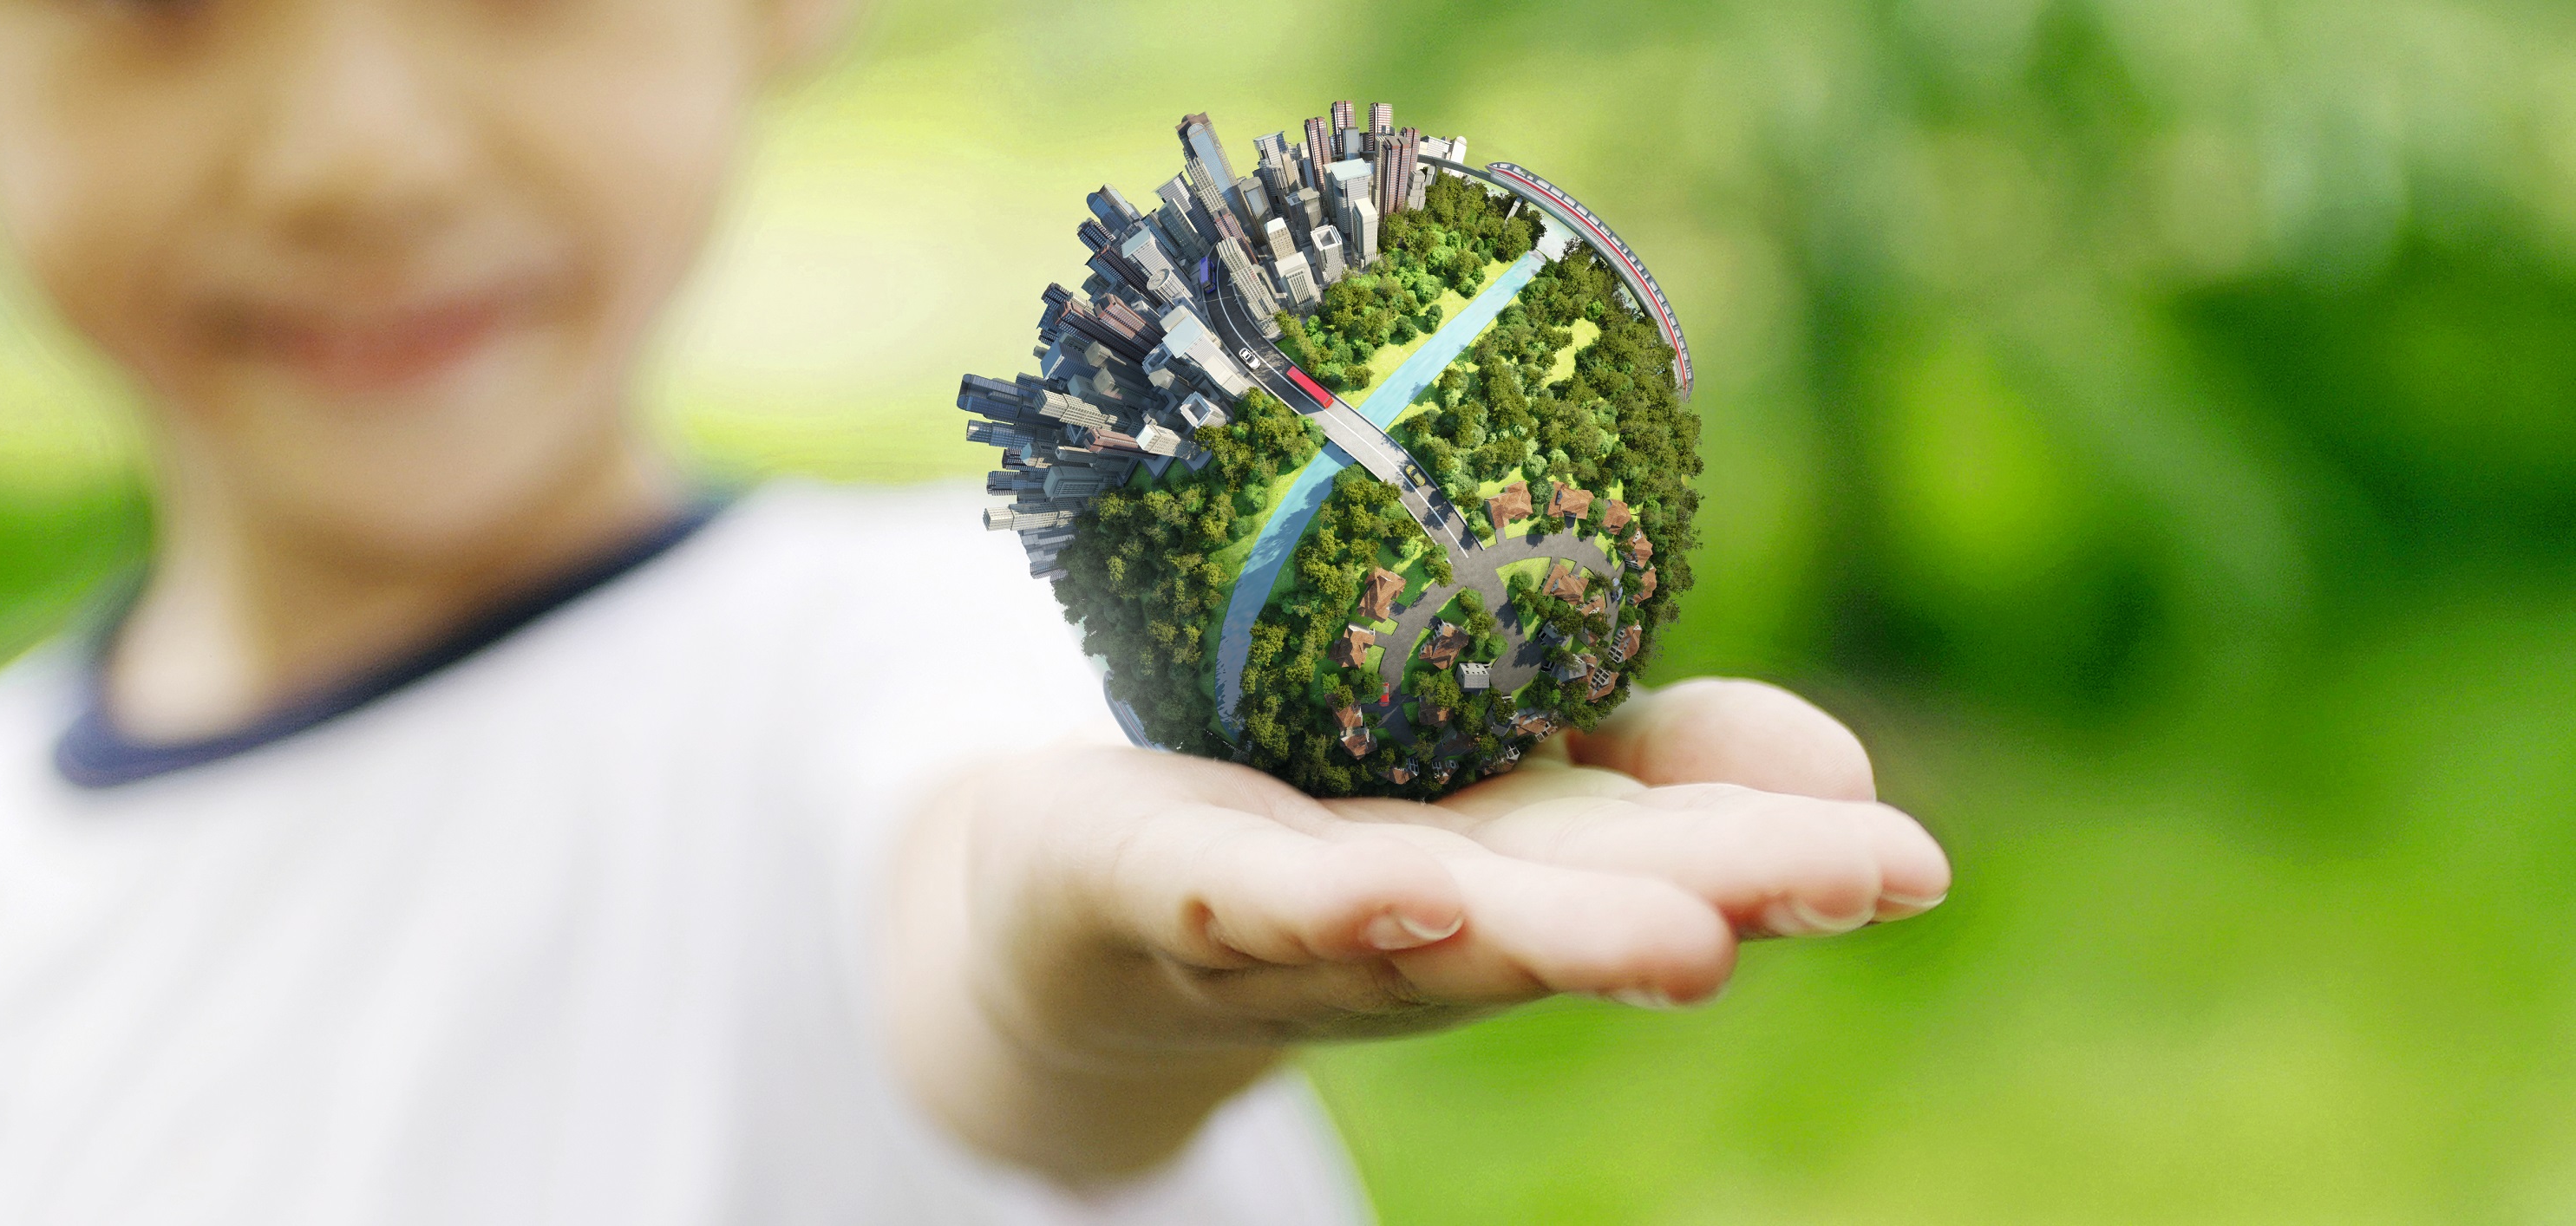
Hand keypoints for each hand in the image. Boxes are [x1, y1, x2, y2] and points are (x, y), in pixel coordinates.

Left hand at [887, 678, 1950, 1180]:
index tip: (1913, 858)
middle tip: (1857, 882)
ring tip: (1678, 934)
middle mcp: (1417, 916)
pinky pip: (1227, 898)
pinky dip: (1313, 901)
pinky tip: (1403, 890)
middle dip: (1711, 895)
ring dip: (1548, 930)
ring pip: (1420, 926)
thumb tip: (1845, 755)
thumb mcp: (1497, 774)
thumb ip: (1655, 756)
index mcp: (1512, 866)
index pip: (1666, 853)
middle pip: (1564, 909)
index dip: (1793, 858)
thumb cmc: (1313, 826)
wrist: (1057, 907)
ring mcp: (1279, 919)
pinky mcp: (1145, 887)